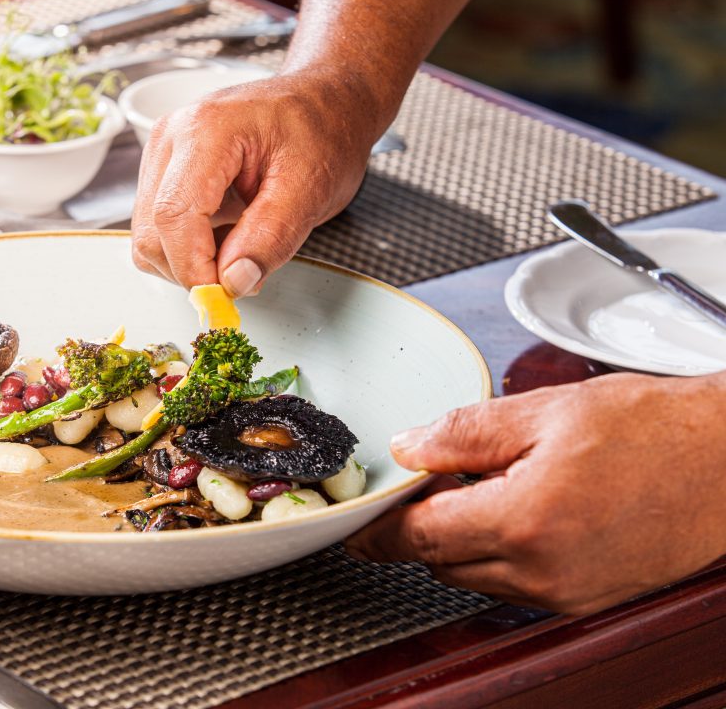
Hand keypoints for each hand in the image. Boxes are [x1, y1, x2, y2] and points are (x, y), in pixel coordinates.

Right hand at [130, 67, 381, 294]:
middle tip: (244, 274)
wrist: (324, 101)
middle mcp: (171, 137)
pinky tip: (228, 229)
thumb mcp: (312, 189)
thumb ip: (271, 237)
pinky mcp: (164, 168)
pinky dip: (190, 244)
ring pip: (148, 234)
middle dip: (191, 269)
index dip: (194, 269)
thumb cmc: (322, 132)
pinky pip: (158, 225)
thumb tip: (233, 282)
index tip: (225, 297)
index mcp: (206, 132)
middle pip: (151, 231)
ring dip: (190, 258)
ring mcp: (162, 152)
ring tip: (242, 239)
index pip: (174, 216)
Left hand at [345, 371, 725, 614]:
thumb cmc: (655, 432)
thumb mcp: (545, 411)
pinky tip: (516, 510)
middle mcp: (542, 572)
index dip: (377, 528)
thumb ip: (464, 432)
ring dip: (457, 539)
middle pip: (439, 561)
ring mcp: (565, 593)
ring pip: (473, 576)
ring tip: (481, 487)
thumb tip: (410, 448)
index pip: (418, 537)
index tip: (354, 522)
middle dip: (419, 525)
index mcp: (524, 522)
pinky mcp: (584, 598)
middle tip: (424, 482)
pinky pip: (513, 584)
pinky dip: (496, 553)